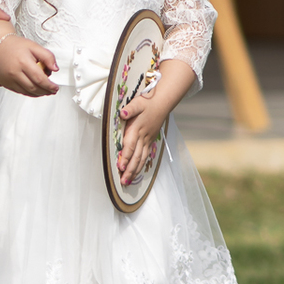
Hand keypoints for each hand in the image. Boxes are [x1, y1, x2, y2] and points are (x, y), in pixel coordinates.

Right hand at [0, 20, 57, 96]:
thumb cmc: (16, 46)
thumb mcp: (34, 46)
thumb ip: (48, 56)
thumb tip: (55, 68)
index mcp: (23, 62)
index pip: (39, 79)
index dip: (49, 85)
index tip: (55, 87)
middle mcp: (15, 72)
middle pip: (33, 88)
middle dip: (45, 91)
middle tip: (52, 90)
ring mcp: (9, 79)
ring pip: (27, 92)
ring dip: (38, 94)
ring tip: (45, 91)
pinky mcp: (5, 83)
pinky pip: (20, 92)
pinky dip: (29, 93)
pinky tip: (35, 90)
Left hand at [116, 58, 194, 183]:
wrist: (162, 102)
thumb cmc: (147, 102)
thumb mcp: (137, 102)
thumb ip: (130, 108)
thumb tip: (122, 113)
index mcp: (137, 128)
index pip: (130, 146)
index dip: (125, 157)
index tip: (120, 166)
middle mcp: (143, 137)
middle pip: (136, 156)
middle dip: (129, 170)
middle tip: (123, 181)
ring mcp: (147, 139)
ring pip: (141, 158)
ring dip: (134, 170)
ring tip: (128, 181)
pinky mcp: (150, 140)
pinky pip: (145, 155)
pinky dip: (141, 165)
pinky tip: (137, 172)